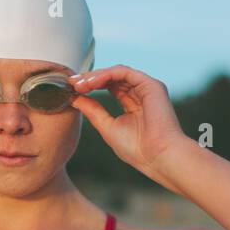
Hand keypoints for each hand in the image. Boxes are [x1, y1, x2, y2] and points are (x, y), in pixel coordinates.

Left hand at [68, 65, 188, 190]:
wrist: (158, 157)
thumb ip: (93, 111)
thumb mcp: (107, 127)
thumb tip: (75, 98)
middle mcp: (141, 94)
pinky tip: (92, 82)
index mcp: (133, 105)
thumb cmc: (137, 149)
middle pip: (112, 78)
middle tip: (71, 83)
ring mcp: (147, 88)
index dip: (90, 86)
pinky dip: (106, 75)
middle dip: (89, 79)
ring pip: (116, 73)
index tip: (71, 89)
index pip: (109, 87)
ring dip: (95, 76)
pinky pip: (124, 72)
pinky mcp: (151, 85)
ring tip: (79, 84)